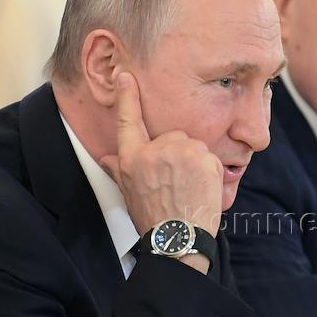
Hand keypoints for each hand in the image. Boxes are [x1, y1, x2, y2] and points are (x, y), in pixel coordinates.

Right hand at [99, 72, 223, 246]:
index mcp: (133, 158)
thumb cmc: (153, 219)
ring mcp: (182, 152)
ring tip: (189, 188)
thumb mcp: (129, 193)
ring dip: (195, 163)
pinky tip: (202, 189)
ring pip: (193, 146)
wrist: (178, 239)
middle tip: (176, 182)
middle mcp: (156, 150)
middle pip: (172, 136)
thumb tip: (106, 157)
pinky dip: (210, 171)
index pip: (128, 121)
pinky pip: (210, 157)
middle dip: (177, 154)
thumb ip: (119, 169)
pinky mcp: (205, 158)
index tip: (126, 77)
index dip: (126, 97)